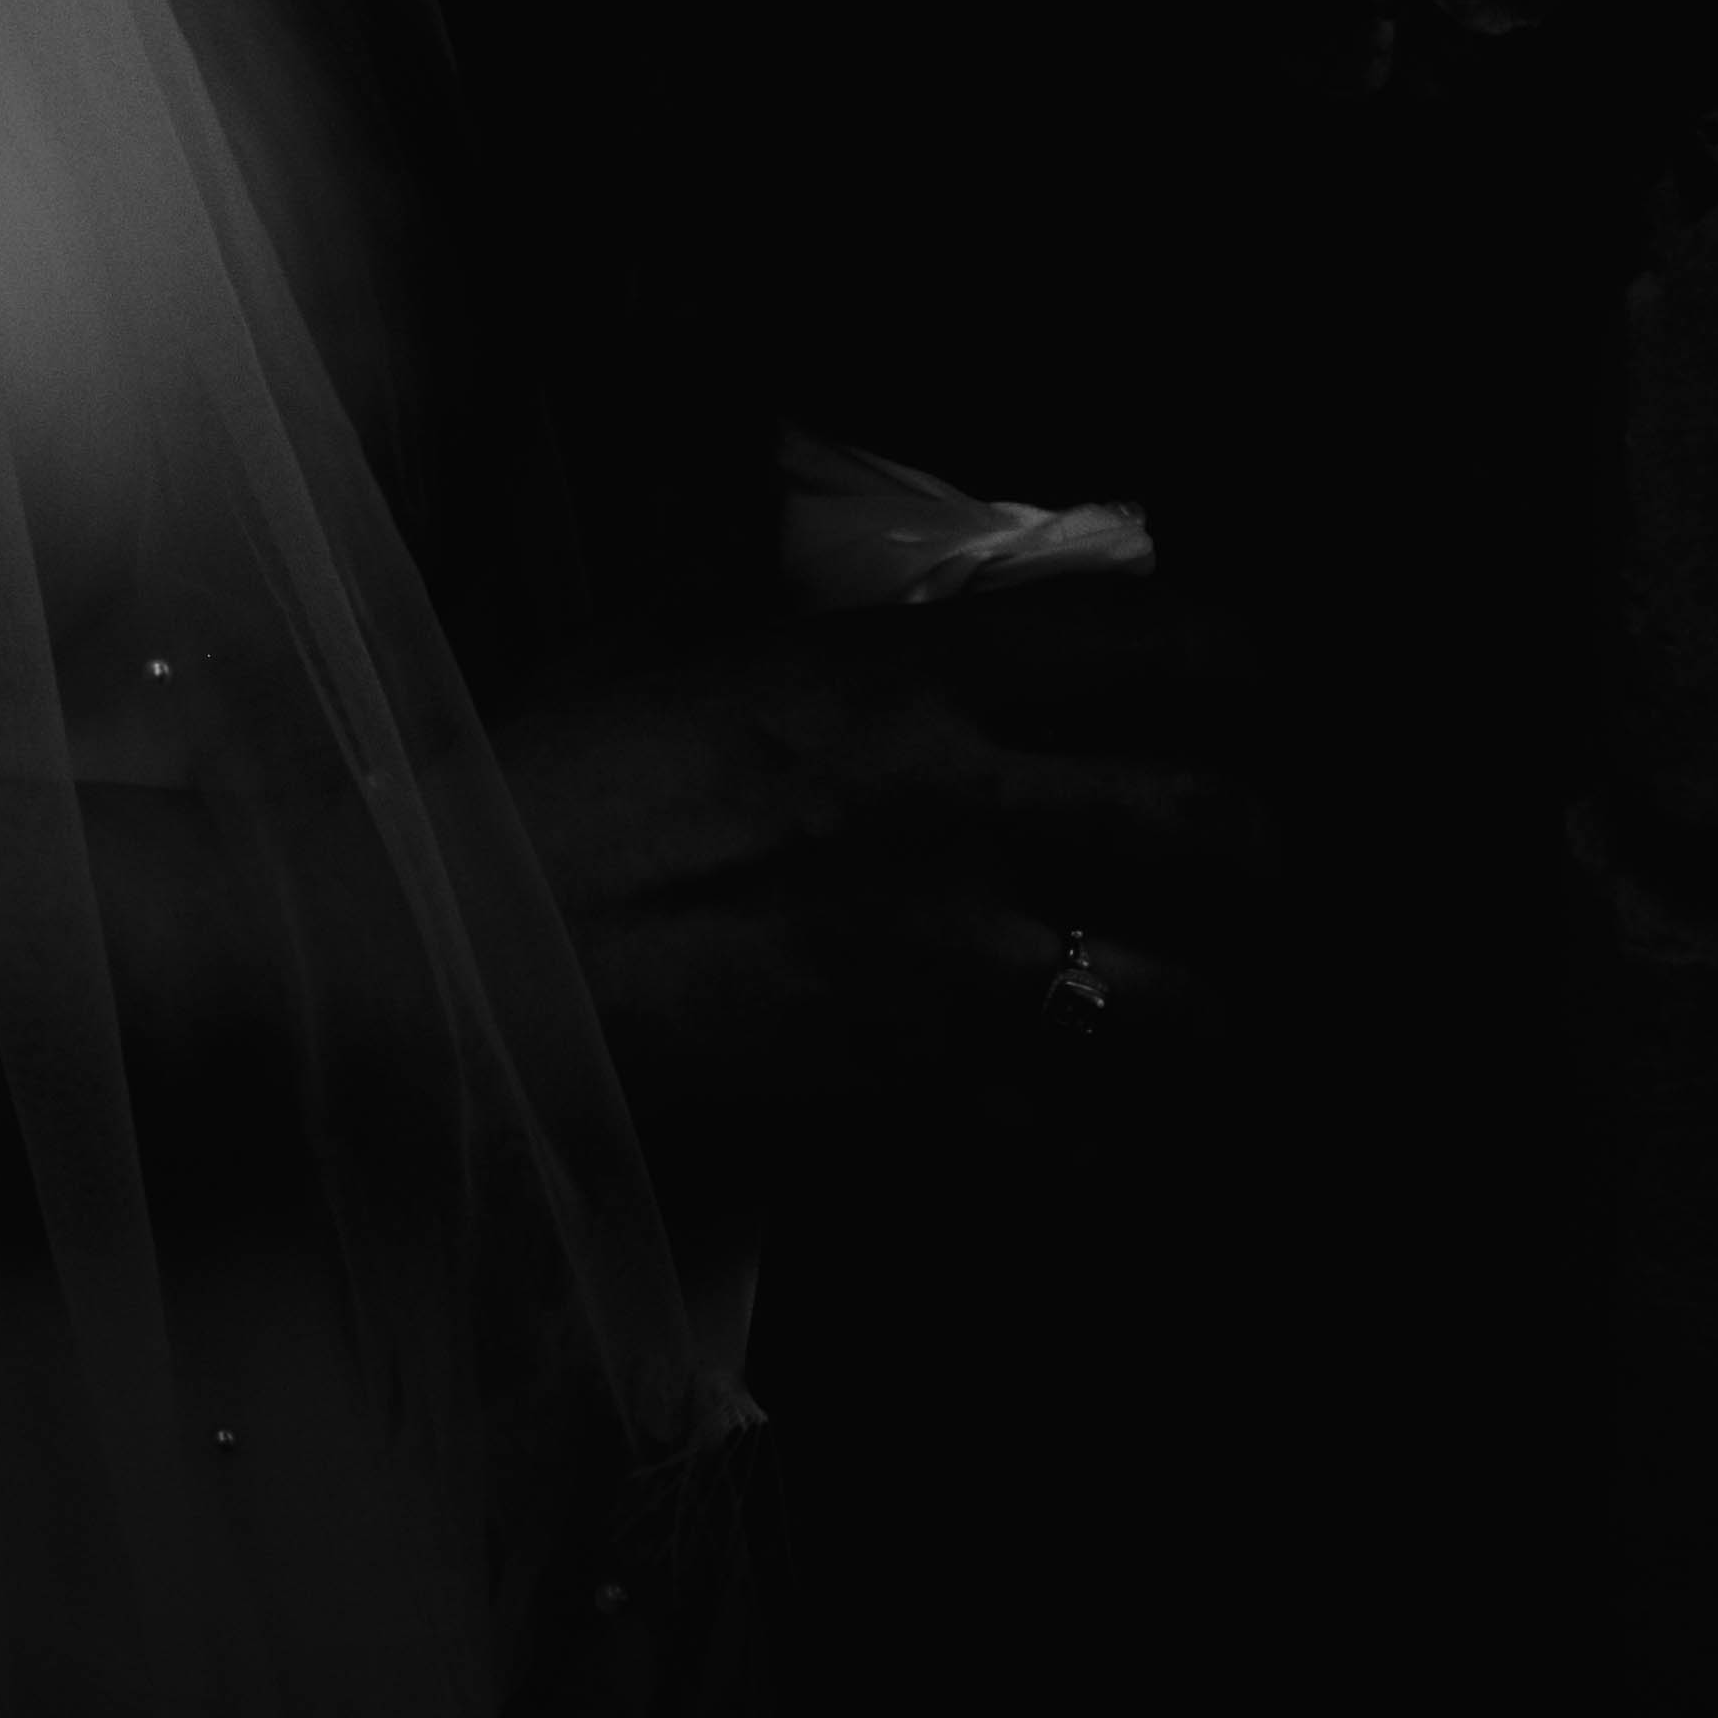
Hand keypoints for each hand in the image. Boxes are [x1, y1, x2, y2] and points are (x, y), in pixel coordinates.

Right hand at [484, 622, 1261, 1199]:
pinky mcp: (900, 1087)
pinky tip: (1103, 1136)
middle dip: (1265, 853)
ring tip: (1204, 1021)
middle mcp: (951, 802)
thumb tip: (858, 572)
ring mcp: (936, 956)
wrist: (453, 945)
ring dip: (1207, 1014)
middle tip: (1256, 872)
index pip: (1143, 637)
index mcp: (899, 670)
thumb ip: (789, 610)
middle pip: (1206, 821)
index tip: (1258, 691)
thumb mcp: (673, 641)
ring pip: (1173, 1000)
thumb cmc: (548, 782)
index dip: (1240, 663)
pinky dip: (1106, 1144)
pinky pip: (1069, 1134)